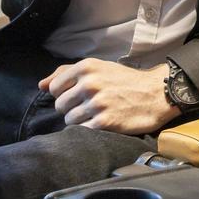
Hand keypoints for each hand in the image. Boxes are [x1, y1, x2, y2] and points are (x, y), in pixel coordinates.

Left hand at [38, 58, 178, 134]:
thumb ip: (66, 73)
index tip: (78, 95)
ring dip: (80, 121)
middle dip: (71, 108)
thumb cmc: (126, 81)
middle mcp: (89, 84)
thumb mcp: (98, 68)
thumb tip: (40, 85)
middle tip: (89, 107)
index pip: (54, 87)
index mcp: (86, 67)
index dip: (64, 94)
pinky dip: (89, 130)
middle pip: (60, 105)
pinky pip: (82, 131)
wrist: (157, 94)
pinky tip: (102, 123)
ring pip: (69, 120)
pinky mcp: (104, 122)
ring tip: (97, 115)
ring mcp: (97, 103)